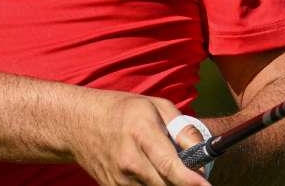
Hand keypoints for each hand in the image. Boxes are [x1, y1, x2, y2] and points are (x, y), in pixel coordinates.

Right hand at [69, 93, 211, 185]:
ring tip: (161, 163)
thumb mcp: (155, 106)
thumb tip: (202, 152)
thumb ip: (182, 128)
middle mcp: (129, 160)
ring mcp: (119, 179)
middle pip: (165, 184)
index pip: (169, 165)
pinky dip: (152, 184)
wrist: (78, 124)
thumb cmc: (122, 111)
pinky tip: (149, 170)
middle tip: (192, 172)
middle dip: (184, 183)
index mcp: (141, 133)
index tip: (206, 185)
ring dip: (167, 182)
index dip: (190, 180)